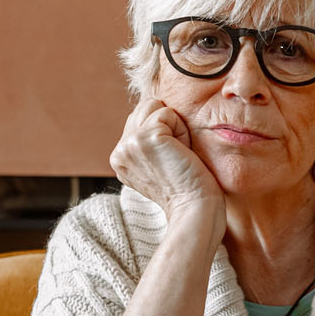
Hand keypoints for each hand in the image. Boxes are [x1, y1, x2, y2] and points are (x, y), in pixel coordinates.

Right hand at [108, 98, 224, 237]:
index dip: (163, 133)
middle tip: (175, 158)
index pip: (140, 118)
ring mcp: (129, 144)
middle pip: (145, 107)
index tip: (169, 163)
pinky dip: (182, 131)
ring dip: (175, 127)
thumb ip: (148, 141)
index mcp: (119, 158)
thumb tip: (154, 108)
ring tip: (177, 155)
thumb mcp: (158, 163)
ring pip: (154, 106)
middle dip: (168, 126)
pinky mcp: (145, 138)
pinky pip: (168, 113)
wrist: (195, 209)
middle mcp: (119, 151)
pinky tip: (181, 154)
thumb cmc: (187, 188)